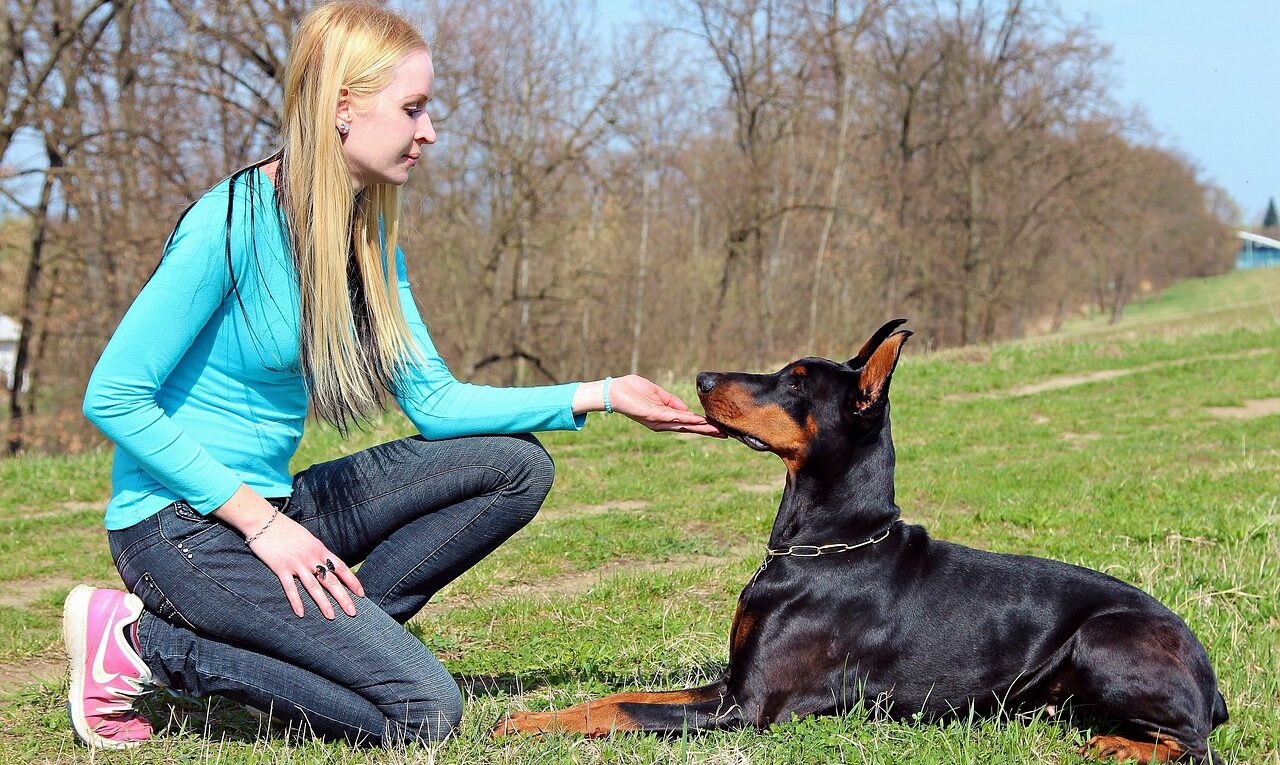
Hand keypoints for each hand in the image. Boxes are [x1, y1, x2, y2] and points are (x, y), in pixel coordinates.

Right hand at [247, 512, 364, 619]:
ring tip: (332, 617)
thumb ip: (317, 552)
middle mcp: (311, 557)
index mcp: (320, 549)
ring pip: (314, 586)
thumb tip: (326, 563)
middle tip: (352, 612)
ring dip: (323, 603)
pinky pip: (290, 587)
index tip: (361, 593)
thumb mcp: (307, 538)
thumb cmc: (286, 529)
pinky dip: (296, 601)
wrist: (264, 521)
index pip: (341, 567)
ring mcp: (296, 563)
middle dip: (343, 597)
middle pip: (331, 580)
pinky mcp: (280, 568)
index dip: (352, 581)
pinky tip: (301, 613)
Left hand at [607, 375, 724, 436]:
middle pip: (688, 428)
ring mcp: (657, 420)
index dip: (702, 426)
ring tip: (715, 430)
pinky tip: (696, 419)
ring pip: (683, 425)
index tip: (718, 428)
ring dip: (699, 427)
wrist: (613, 391)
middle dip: (706, 431)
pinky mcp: (652, 415)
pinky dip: (685, 418)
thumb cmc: (632, 390)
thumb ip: (672, 401)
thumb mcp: (657, 394)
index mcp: (664, 417)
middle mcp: (662, 423)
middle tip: (724, 435)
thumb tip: (687, 410)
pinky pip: (672, 417)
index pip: (687, 423)